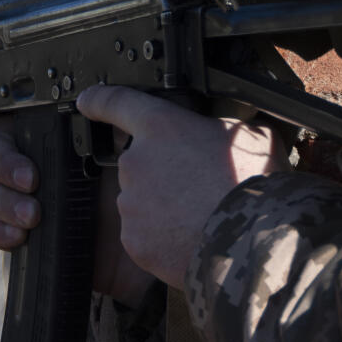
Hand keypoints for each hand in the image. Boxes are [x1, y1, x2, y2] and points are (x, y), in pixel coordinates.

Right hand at [0, 115, 156, 304]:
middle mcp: (34, 163)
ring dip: (1, 200)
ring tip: (34, 213)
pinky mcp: (33, 238)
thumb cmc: (157, 186)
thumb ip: (117, 107)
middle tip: (32, 179)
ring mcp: (28, 201)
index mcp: (53, 133)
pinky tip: (23, 235)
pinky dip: (2, 231)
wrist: (164, 242)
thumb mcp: (143, 136)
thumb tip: (90, 93)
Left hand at [74, 85, 284, 287]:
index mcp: (161, 127)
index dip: (99, 101)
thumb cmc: (254, 183)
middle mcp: (136, 162)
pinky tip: (193, 238)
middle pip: (141, 164)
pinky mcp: (134, 241)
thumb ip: (222, 128)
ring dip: (165, 207)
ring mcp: (131, 204)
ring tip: (202, 215)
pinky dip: (165, 238)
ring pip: (143, 202)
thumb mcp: (251, 133)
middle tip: (199, 186)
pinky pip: (146, 235)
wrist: (250, 240)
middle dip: (164, 173)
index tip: (87, 102)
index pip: (117, 103)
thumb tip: (224, 134)